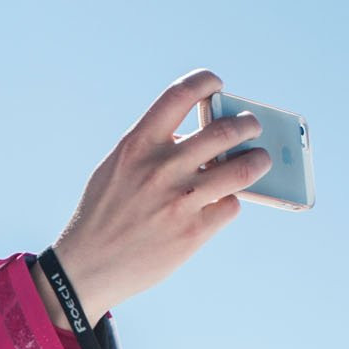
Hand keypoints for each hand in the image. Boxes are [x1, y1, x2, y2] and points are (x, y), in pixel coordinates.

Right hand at [34, 70, 268, 329]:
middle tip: (251, 126)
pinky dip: (231, 201)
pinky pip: (231, 206)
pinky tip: (222, 203)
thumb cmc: (103, 214)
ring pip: (242, 169)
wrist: (88, 266)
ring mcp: (180, 200)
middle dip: (247, 124)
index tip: (215, 84)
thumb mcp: (116, 169)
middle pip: (224, 130)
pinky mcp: (194, 232)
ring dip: (257, 161)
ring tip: (260, 159)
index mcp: (137, 145)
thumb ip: (150, 149)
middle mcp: (161, 168)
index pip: (179, 95)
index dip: (204, 82)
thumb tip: (193, 137)